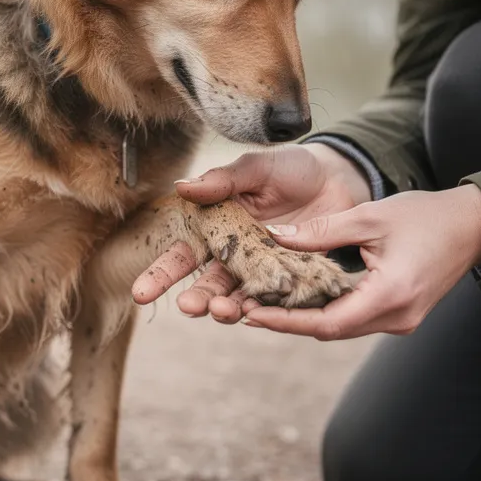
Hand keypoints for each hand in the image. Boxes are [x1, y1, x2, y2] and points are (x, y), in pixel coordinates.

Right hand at [132, 143, 371, 320]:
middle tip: (189, 307)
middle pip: (207, 283)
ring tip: (224, 311)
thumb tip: (181, 187)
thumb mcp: (256, 168)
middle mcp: (233, 254)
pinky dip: (264, 307)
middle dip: (196, 298)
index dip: (160, 274)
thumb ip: (223, 181)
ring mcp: (261, 270)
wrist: (339, 179)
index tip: (141, 293)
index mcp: (216, 227)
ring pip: (237, 296)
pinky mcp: (289, 279)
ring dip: (226, 307)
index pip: (182, 254)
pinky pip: (274, 298)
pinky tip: (257, 312)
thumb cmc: (290, 168)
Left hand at [241, 184, 480, 339]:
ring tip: (264, 305)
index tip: (251, 313)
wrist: (474, 227)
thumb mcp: (370, 216)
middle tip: (246, 307)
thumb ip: (321, 231)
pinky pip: (355, 320)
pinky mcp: (400, 316)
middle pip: (330, 330)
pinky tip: (298, 300)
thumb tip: (273, 236)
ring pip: (341, 328)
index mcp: (390, 294)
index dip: (286, 322)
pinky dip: (325, 312)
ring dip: (304, 319)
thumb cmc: (426, 216)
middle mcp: (396, 317)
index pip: (327, 323)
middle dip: (287, 322)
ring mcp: (401, 322)